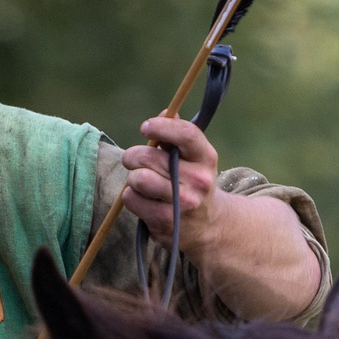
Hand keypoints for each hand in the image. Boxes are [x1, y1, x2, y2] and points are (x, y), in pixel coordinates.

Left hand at [121, 112, 220, 247]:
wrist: (208, 225)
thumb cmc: (192, 181)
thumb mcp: (193, 157)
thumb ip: (177, 135)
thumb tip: (165, 113)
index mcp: (206, 158)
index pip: (185, 134)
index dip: (160, 126)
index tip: (146, 127)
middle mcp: (198, 181)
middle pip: (147, 158)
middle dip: (133, 156)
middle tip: (134, 160)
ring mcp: (182, 203)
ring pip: (137, 179)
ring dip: (133, 179)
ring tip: (142, 182)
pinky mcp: (165, 222)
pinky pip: (131, 199)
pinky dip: (131, 197)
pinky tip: (144, 200)